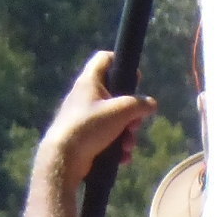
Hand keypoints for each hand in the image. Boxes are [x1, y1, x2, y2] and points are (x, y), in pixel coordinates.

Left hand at [35, 50, 153, 190]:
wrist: (64, 157)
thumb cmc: (90, 126)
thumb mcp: (120, 112)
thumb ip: (139, 105)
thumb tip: (151, 104)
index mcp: (90, 82)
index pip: (105, 59)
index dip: (122, 63)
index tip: (136, 80)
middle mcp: (86, 96)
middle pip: (116, 95)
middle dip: (131, 113)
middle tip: (135, 124)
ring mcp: (85, 117)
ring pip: (115, 119)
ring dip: (127, 133)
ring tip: (128, 146)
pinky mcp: (85, 136)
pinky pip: (108, 136)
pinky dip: (117, 145)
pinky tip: (122, 157)